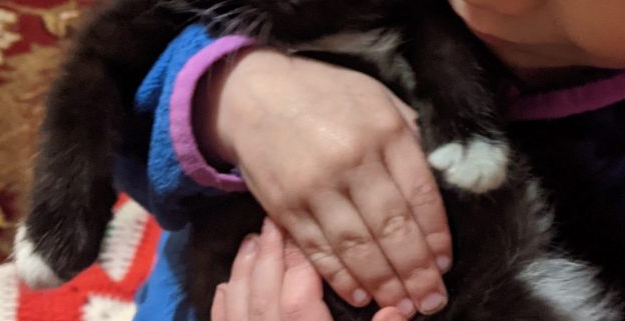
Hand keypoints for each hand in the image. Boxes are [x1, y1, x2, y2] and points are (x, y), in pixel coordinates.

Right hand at [196, 49, 450, 315]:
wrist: (253, 94)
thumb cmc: (325, 94)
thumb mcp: (378, 98)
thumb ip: (409, 136)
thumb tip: (442, 179)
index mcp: (384, 131)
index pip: (421, 195)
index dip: (436, 236)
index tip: (444, 264)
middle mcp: (352, 160)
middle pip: (392, 228)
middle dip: (416, 271)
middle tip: (431, 300)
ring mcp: (315, 187)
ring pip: (357, 246)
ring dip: (383, 283)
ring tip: (402, 305)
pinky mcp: (285, 207)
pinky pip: (318, 250)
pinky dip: (340, 278)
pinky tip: (360, 295)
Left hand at [211, 219, 408, 320]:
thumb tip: (399, 308)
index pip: (301, 296)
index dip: (303, 262)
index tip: (303, 229)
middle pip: (266, 295)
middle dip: (271, 257)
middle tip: (274, 223)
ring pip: (242, 307)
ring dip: (247, 271)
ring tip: (253, 241)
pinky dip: (225, 306)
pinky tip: (226, 286)